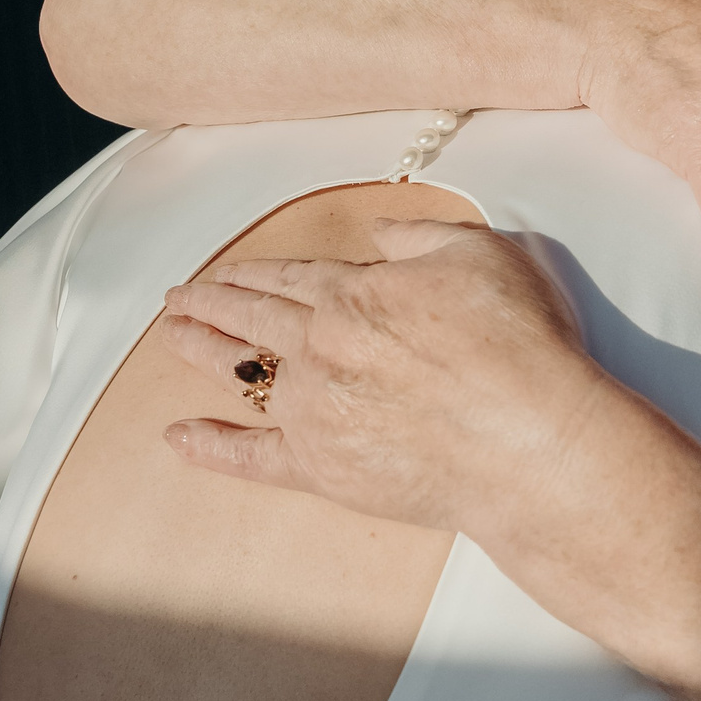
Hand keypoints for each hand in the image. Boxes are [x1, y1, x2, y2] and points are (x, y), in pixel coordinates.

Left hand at [157, 219, 612, 535]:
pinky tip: (179, 438)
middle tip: (177, 299)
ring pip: (240, 375)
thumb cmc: (517, 345)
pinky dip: (212, 448)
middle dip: (209, 304)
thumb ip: (420, 237)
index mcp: (353, 293)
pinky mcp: (321, 468)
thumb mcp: (479, 254)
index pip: (289, 275)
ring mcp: (314, 409)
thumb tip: (379, 232)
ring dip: (200, 352)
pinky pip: (251, 457)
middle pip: (250, 317)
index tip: (227, 272)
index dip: (254, 271)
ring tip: (171, 338)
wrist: (529, 440)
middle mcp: (320, 346)